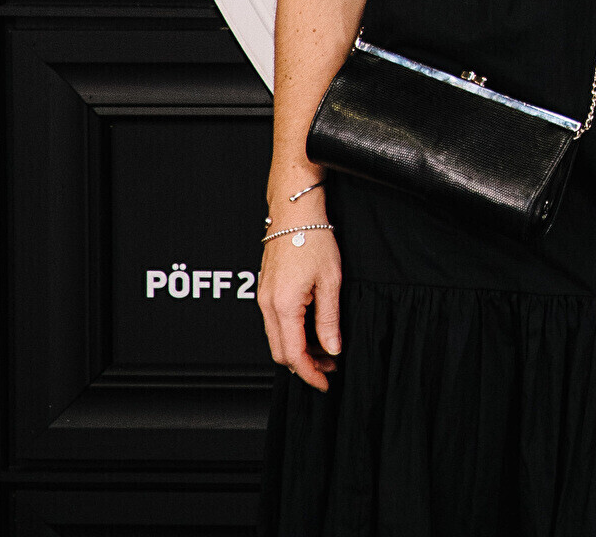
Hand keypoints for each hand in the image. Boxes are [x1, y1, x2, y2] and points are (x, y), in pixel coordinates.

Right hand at [258, 208, 341, 390]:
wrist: (294, 212)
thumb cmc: (313, 238)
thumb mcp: (331, 281)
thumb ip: (329, 319)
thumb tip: (332, 348)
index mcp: (283, 306)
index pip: (293, 354)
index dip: (309, 373)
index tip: (325, 383)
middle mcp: (267, 305)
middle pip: (280, 352)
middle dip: (304, 365)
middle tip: (330, 367)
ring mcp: (263, 298)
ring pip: (276, 338)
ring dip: (299, 349)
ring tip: (326, 349)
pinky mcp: (266, 291)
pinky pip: (275, 323)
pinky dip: (292, 334)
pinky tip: (312, 330)